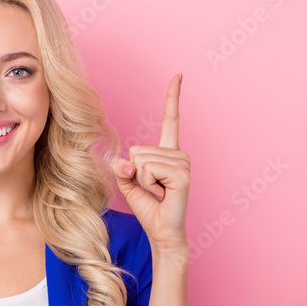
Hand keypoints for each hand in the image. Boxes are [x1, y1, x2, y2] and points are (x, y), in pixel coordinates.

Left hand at [111, 73, 189, 251]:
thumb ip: (123, 166)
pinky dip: (147, 184)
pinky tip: (162, 194)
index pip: (170, 119)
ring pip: (141, 160)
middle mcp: (178, 154)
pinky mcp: (182, 174)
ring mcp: (183, 162)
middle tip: (152, 189)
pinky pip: (148, 169)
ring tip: (157, 192)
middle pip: (138, 149)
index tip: (179, 75)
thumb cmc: (148, 207)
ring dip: (142, 181)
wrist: (161, 231)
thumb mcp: (128, 182)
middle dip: (136, 173)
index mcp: (167, 152)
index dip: (173, 97)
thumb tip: (126, 162)